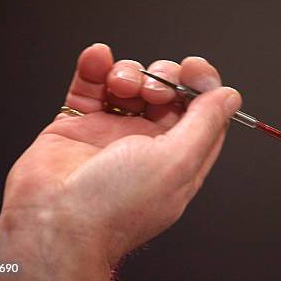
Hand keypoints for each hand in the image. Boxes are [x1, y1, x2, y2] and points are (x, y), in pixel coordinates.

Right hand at [0, 44, 241, 280]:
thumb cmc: (115, 206)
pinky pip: (91, 84)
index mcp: (179, 157)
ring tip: (119, 86)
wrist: (52, 223)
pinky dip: (96, 66)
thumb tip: (229, 96)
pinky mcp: (79, 124)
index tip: (194, 69)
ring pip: (131, 83)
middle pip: (167, 92)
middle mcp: (148, 144)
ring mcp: (112, 132)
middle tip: (152, 89)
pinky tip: (98, 58)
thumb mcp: (177, 162)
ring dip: (128, 72)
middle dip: (163, 77)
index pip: (203, 111)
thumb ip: (206, 123)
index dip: (202, 85)